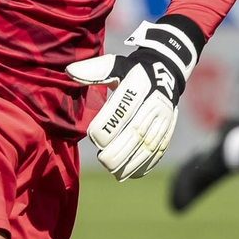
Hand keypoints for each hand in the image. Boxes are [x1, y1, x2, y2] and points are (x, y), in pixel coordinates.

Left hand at [66, 16, 203, 181]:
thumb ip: (93, 70)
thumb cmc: (131, 70)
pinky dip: (146, 164)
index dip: (109, 126)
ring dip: (132, 161)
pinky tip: (131, 173)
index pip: (124, 108)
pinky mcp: (169, 129)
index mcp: (139, 84)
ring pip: (150, 145)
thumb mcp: (114, 64)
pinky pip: (160, 150)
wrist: (165, 71)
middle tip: (103, 160)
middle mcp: (155, 102)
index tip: (94, 138)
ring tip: (114, 172)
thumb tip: (69, 71)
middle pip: (138, 131)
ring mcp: (165, 118)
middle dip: (120, 150)